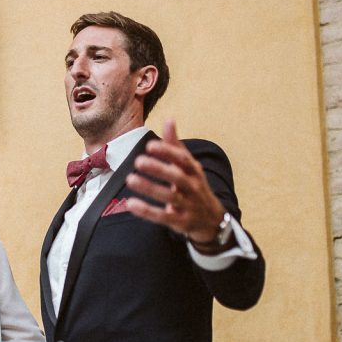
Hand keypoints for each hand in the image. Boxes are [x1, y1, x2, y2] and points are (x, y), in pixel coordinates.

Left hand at [125, 119, 226, 243]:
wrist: (212, 219)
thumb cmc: (194, 186)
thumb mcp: (188, 166)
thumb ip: (175, 146)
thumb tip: (169, 119)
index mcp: (195, 171)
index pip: (183, 159)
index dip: (168, 152)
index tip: (150, 145)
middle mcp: (194, 187)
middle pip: (178, 177)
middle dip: (159, 169)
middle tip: (138, 161)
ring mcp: (188, 206)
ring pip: (170, 197)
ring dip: (149, 188)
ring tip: (130, 179)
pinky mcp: (180, 222)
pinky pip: (163, 217)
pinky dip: (147, 211)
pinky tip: (130, 204)